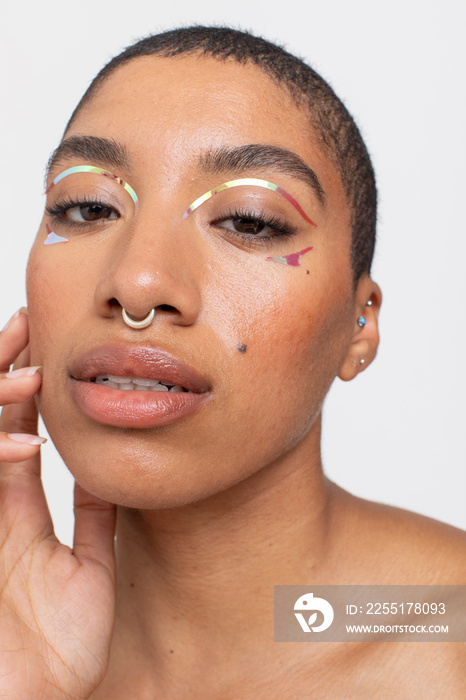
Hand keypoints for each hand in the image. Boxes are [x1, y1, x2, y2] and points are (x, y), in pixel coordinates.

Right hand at [0, 309, 115, 698]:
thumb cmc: (59, 650)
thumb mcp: (86, 570)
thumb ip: (94, 521)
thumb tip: (112, 475)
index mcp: (15, 514)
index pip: (18, 433)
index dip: (28, 391)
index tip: (46, 350)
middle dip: (3, 373)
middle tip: (25, 327)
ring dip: (0, 404)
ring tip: (32, 373)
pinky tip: (25, 446)